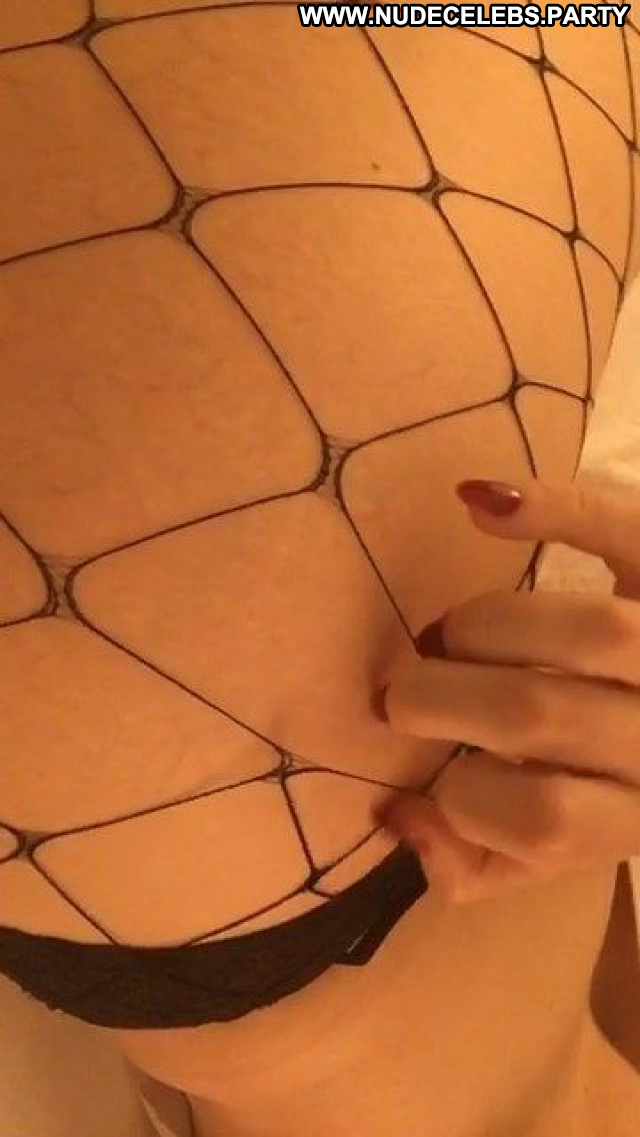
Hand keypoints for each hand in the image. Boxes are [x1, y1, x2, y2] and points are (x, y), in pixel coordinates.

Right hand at [372, 473, 639, 905]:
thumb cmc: (621, 784)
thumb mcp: (565, 853)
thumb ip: (481, 866)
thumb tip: (393, 817)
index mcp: (639, 816)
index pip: (543, 817)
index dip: (459, 799)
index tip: (430, 776)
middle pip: (539, 713)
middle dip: (439, 698)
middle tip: (403, 693)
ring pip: (586, 629)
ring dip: (483, 626)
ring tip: (453, 635)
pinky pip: (614, 526)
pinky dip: (544, 506)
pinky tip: (476, 504)